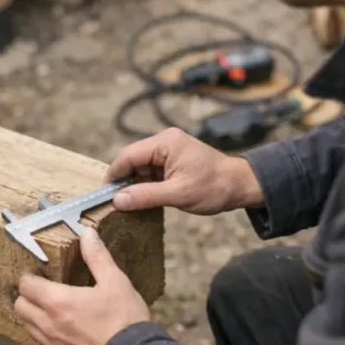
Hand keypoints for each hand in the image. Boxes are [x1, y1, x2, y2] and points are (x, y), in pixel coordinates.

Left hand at [14, 228, 149, 344]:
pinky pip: (43, 344)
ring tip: (52, 307)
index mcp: (57, 302)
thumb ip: (97, 257)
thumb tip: (87, 234)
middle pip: (20, 307)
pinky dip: (45, 333)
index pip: (26, 285)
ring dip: (33, 315)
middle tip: (43, 288)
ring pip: (28, 327)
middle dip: (27, 295)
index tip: (40, 272)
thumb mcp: (115, 282)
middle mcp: (48, 325)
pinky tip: (64, 329)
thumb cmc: (124, 320)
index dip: (30, 276)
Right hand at [105, 128, 263, 214]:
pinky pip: (151, 171)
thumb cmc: (214, 187)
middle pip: (132, 160)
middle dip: (124, 181)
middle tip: (116, 203)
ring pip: (140, 166)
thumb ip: (146, 196)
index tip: (105, 194)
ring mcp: (169, 150)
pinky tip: (145, 198)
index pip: (128, 155)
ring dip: (136, 184)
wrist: (239, 186)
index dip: (114, 175)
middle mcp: (165, 141)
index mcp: (166, 143)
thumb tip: (118, 200)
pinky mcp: (173, 160)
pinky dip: (146, 184)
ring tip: (132, 203)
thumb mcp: (178, 194)